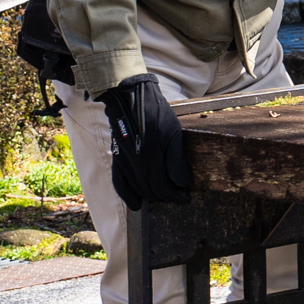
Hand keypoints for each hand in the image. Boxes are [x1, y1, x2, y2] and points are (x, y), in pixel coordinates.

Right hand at [96, 75, 188, 209]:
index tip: (186, 197)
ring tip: (164, 197)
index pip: (163, 188)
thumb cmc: (155, 113)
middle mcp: (135, 164)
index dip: (176, 196)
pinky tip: (136, 204)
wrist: (130, 99)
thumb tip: (184, 184)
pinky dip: (127, 195)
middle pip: (151, 191)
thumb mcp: (173, 132)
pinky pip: (119, 183)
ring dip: (151, 196)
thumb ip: (177, 160)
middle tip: (179, 197)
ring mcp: (124, 162)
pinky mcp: (117, 158)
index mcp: (151, 157)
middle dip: (166, 197)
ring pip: (138, 189)